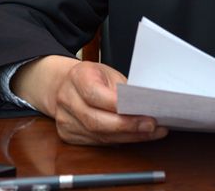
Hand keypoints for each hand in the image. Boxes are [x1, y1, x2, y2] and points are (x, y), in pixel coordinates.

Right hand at [12, 56, 167, 144]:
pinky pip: (97, 142)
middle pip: (97, 121)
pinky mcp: (68, 135)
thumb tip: (146, 104)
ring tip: (151, 133)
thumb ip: (123, 89)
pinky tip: (135, 136)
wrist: (63, 84)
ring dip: (128, 136)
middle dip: (128, 126)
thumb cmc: (91, 76)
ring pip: (99, 136)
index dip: (120, 108)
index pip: (97, 96)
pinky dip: (118, 141)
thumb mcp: (107, 73)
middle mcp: (67, 99)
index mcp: (78, 77)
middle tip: (152, 126)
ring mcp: (65, 120)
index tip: (144, 112)